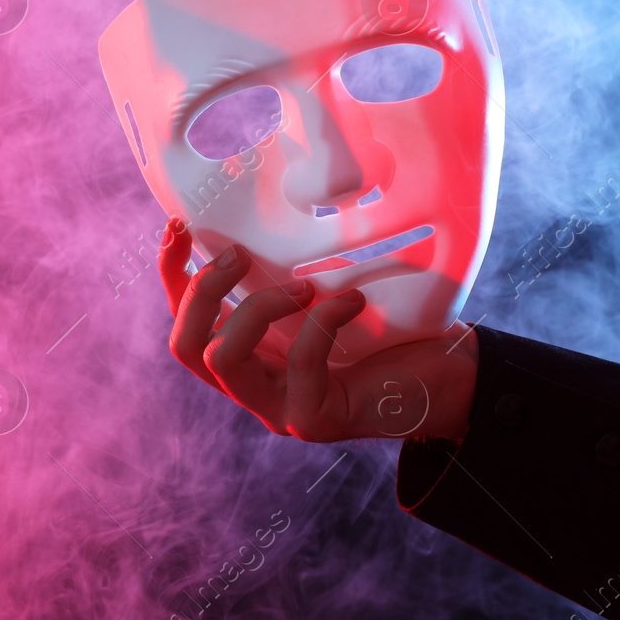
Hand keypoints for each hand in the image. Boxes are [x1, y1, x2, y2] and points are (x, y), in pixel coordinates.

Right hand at [158, 218, 477, 441]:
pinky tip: (353, 302)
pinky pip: (299, 363)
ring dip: (257, 308)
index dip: (171, 274)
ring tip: (305, 286)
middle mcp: (253, 385)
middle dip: (202, 292)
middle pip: (185, 346)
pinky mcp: (313, 421)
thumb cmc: (391, 332)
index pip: (184, 319)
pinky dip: (322, 321)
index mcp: (249, 354)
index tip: (179, 225)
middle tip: (240, 256)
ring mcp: (278, 409)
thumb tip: (279, 199)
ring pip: (224, 358)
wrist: (447, 381)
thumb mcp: (328, 292)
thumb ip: (292, 269)